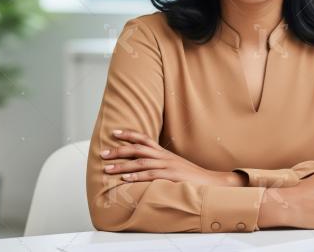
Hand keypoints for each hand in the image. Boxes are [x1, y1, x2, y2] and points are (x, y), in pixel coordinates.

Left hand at [99, 129, 242, 186]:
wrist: (210, 181)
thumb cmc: (189, 176)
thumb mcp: (173, 166)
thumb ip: (159, 164)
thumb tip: (142, 166)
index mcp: (163, 153)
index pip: (144, 139)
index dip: (128, 134)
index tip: (113, 132)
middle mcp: (164, 157)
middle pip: (138, 149)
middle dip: (118, 150)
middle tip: (102, 153)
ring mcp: (167, 166)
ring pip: (140, 163)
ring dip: (122, 165)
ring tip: (107, 169)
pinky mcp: (171, 177)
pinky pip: (150, 175)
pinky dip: (136, 176)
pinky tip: (125, 179)